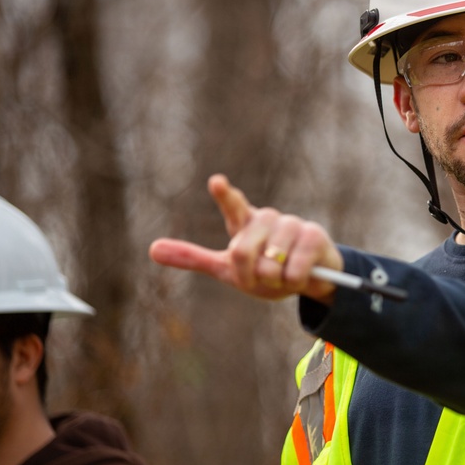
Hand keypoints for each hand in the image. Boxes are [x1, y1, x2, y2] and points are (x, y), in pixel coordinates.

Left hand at [149, 174, 341, 301]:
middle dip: (250, 276)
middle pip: (243, 252)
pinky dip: (294, 282)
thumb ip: (193, 258)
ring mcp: (292, 224)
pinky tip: (302, 275)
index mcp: (244, 223)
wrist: (308, 281)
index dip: (224, 195)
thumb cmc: (266, 271)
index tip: (216, 182)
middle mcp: (267, 218)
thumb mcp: (227, 268)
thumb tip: (151, 249)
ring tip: (285, 275)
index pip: (232, 205)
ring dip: (275, 281)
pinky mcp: (314, 235)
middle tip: (263, 278)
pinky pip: (295, 269)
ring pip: (270, 264)